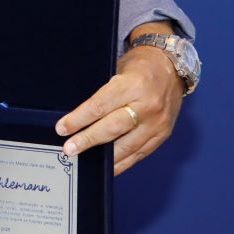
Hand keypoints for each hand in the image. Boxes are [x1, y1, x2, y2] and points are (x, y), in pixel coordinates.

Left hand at [55, 32, 182, 175]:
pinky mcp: (162, 135)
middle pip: (112, 128)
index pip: (100, 106)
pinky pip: (140, 153)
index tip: (62, 128)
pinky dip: (122, 162)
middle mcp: (147, 106)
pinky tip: (107, 166)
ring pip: (126, 146)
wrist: (171, 67)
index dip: (79, 119)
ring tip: (84, 160)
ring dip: (104, 157)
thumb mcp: (118, 70)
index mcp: (133, 85)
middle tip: (69, 149)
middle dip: (88, 140)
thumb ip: (103, 93)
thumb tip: (78, 116)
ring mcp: (157, 123)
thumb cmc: (140, 67)